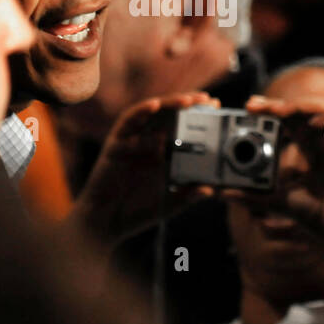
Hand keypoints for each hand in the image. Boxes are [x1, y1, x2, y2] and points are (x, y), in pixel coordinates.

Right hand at [74, 92, 218, 243]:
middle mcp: (146, 142)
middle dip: (187, 104)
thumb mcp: (171, 202)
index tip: (216, 107)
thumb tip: (212, 190)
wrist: (107, 224)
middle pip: (167, 114)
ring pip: (149, 113)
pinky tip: (154, 106)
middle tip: (206, 99)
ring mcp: (130, 142)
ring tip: (186, 100)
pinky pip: (127, 124)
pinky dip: (140, 112)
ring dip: (167, 103)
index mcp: (161, 152)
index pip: (181, 126)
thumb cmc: (138, 211)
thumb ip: (189, 195)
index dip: (197, 115)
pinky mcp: (115, 145)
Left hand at [243, 94, 323, 243]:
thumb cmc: (315, 217)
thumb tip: (223, 194)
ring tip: (278, 111)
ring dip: (299, 105)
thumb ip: (251, 196)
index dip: (271, 111)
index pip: (289, 121)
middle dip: (277, 104)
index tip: (249, 109)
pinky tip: (308, 124)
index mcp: (310, 151)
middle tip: (253, 105)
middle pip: (301, 111)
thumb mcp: (275, 200)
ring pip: (321, 108)